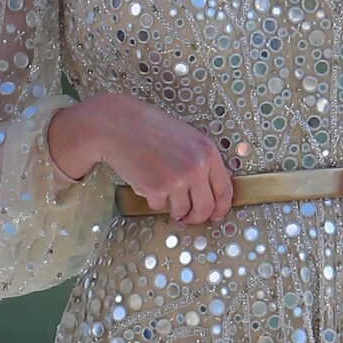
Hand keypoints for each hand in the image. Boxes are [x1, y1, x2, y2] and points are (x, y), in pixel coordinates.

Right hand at [49, 92, 233, 224]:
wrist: (118, 125)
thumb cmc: (150, 128)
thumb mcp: (188, 136)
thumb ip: (205, 159)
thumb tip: (223, 178)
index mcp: (207, 153)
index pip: (224, 190)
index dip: (221, 208)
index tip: (216, 215)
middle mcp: (196, 168)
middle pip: (206, 208)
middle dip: (197, 217)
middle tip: (189, 217)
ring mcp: (177, 180)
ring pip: (182, 211)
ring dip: (174, 209)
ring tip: (164, 194)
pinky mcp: (156, 189)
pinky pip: (159, 206)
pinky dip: (153, 198)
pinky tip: (147, 180)